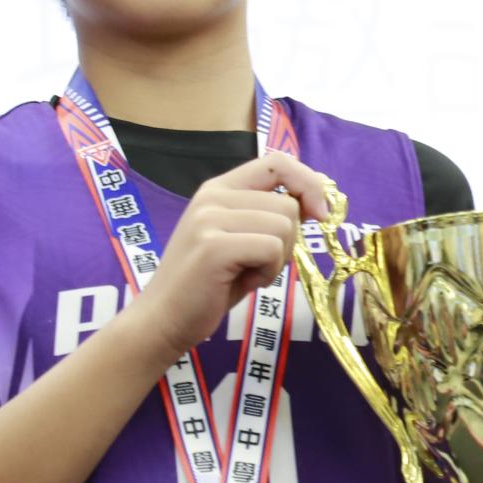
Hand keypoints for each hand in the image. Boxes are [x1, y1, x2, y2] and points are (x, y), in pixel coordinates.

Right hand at [128, 152, 331, 357]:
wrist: (162, 320)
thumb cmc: (208, 285)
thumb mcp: (240, 240)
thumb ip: (268, 216)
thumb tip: (316, 202)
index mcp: (218, 189)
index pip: (277, 162)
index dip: (308, 183)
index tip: (319, 214)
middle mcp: (212, 196)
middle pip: (288, 204)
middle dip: (287, 242)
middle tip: (255, 265)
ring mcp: (210, 219)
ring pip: (284, 226)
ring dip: (276, 261)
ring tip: (244, 274)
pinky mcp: (214, 246)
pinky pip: (272, 250)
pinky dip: (267, 273)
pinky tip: (241, 283)